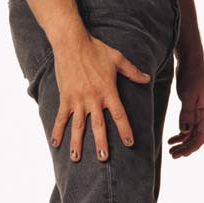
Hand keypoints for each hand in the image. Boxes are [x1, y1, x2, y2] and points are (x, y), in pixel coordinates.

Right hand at [51, 34, 151, 162]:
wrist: (72, 42)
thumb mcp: (118, 59)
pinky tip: (56, 143)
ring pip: (78, 126)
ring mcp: (77, 99)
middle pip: (98, 125)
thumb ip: (133, 72)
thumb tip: (147, 79)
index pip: (119, 115)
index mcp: (108, 91)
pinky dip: (57, 131)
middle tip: (104, 158)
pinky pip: (61, 117)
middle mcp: (93, 98)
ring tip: (76, 159)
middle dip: (101, 143)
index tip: (130, 143)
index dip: (125, 130)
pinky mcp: (65, 97)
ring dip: (77, 143)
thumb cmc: (96, 49)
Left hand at [167, 59, 203, 158]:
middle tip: (173, 155)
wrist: (190, 61)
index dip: (193, 146)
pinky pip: (189, 125)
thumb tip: (184, 131)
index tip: (182, 154)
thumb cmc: (191, 76)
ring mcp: (200, 110)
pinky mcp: (193, 107)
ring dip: (183, 142)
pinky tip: (172, 138)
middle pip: (198, 136)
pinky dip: (181, 133)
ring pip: (193, 132)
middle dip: (187, 147)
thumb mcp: (187, 95)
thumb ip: (186, 114)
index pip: (203, 135)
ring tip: (171, 150)